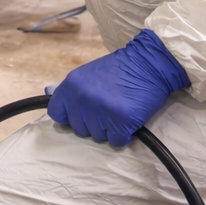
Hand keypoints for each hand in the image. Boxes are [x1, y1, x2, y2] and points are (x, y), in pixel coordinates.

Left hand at [47, 29, 189, 146]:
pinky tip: (128, 120)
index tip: (80, 115)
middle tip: (108, 109)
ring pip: (98, 136)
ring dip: (109, 129)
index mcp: (70, 86)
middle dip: (93, 124)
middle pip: (79, 129)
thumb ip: (76, 94)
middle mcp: (81, 99)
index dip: (69, 117)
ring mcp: (100, 111)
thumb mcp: (88, 76)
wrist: (148, 63)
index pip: (56, 114)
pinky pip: (116, 141)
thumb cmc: (120, 70)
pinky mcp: (120, 122)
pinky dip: (124, 135)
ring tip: (119, 111)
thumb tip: (68, 116)